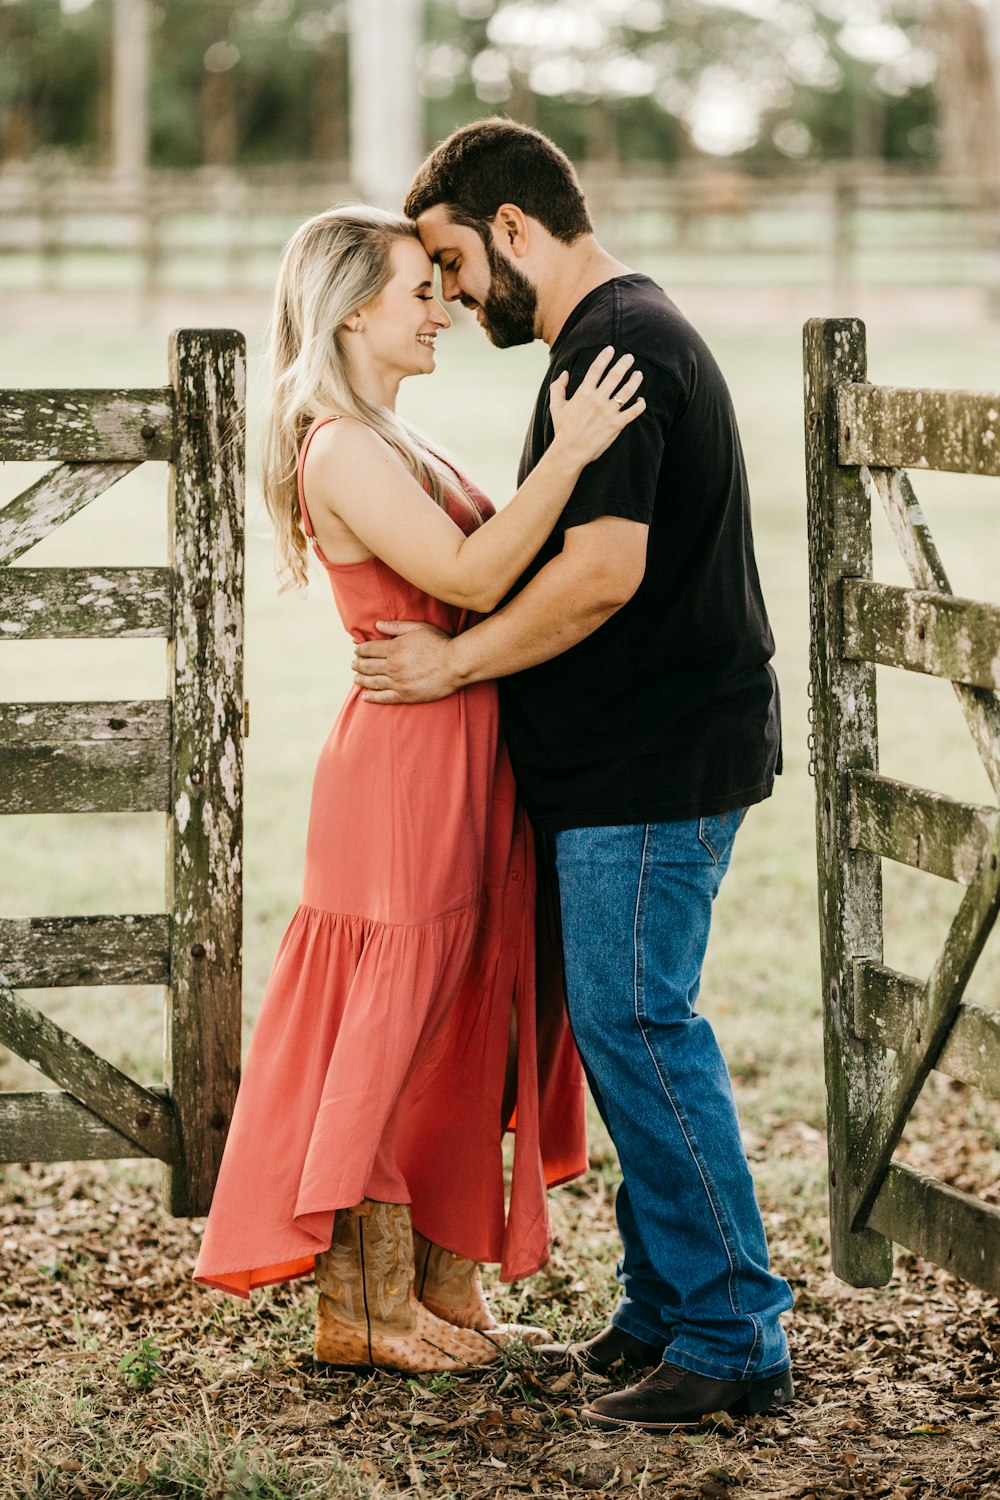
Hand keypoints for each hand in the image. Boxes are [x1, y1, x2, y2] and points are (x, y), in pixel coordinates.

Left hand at [352, 621, 458, 702]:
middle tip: (353, 664)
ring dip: (361, 679)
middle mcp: (392, 666)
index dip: (360, 650)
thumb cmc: (439, 643)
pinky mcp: (405, 695)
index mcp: (394, 648)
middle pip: (368, 666)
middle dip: (358, 664)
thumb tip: (377, 624)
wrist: (455, 664)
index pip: (369, 649)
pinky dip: (372, 697)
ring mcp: (398, 682)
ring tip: (356, 678)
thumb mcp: (418, 628)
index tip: (357, 650)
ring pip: (373, 682)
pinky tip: (365, 696)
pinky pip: (383, 698)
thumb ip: (396, 626)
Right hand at [549, 346, 645, 466]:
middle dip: (624, 364)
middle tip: (630, 357)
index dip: (605, 356)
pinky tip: (642, 400)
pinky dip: (640, 405)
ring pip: (627, 391)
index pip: (596, 369)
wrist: (570, 451)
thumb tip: (564, 373)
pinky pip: (633, 412)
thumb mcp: (556, 406)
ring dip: (635, 380)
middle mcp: (598, 400)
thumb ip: (558, 387)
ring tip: (639, 374)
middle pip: (614, 375)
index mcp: (583, 393)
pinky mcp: (617, 425)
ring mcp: (608, 412)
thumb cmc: (563, 429)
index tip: (611, 349)